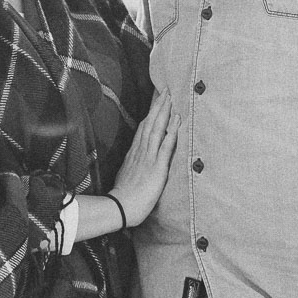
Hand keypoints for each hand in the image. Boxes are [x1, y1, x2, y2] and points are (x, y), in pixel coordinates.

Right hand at [107, 92, 178, 226]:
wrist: (121, 207)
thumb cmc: (124, 196)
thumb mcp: (126, 175)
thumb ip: (132, 164)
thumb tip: (135, 158)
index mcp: (134, 153)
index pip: (143, 128)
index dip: (151, 113)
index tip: (156, 100)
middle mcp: (140, 151)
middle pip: (150, 123)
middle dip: (158, 105)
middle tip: (165, 90)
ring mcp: (148, 157)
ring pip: (157, 128)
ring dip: (164, 112)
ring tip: (170, 97)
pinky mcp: (157, 166)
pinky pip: (166, 145)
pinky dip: (172, 130)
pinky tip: (177, 119)